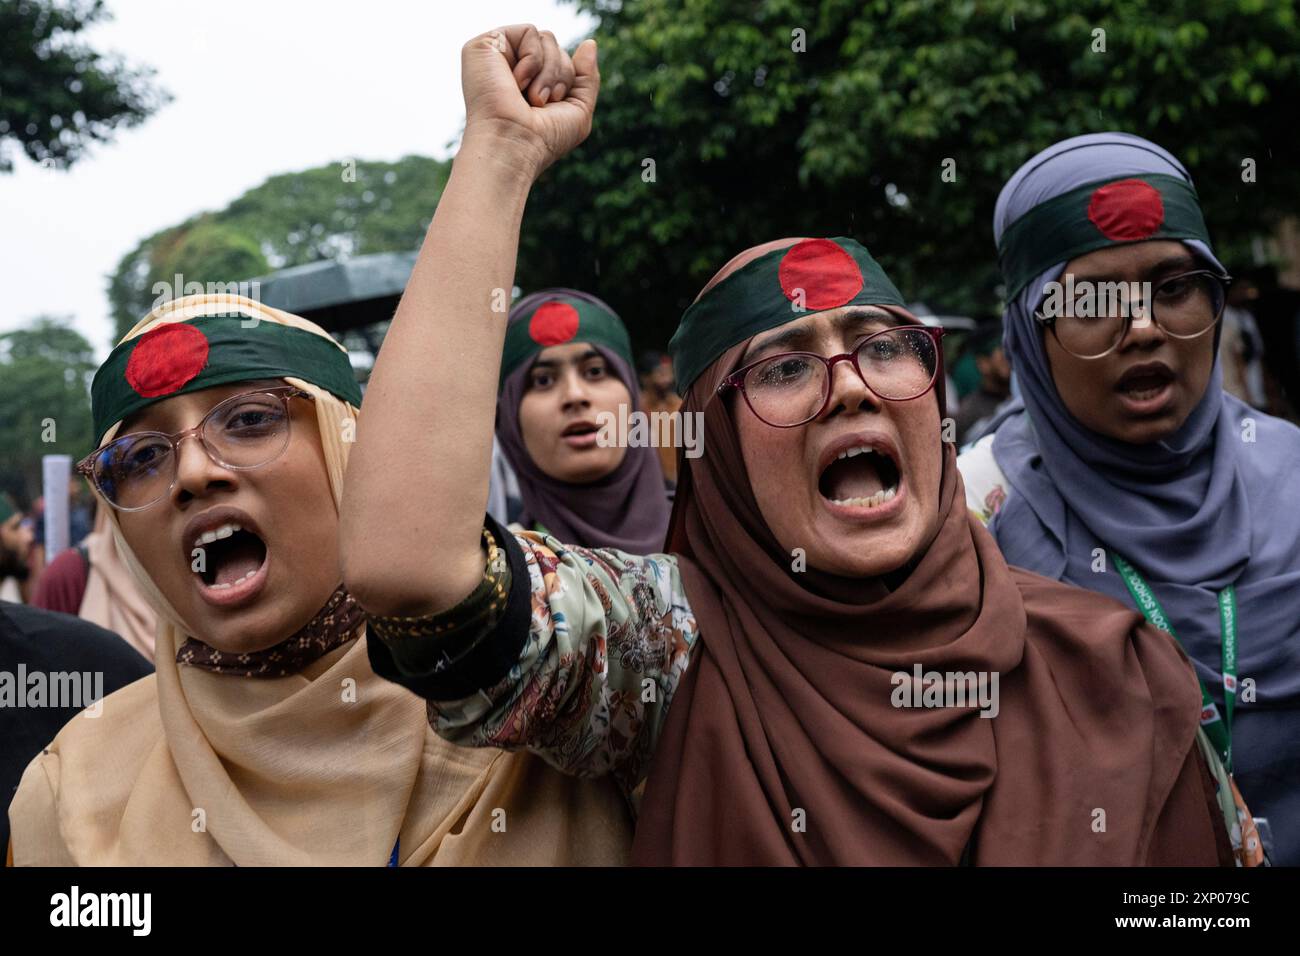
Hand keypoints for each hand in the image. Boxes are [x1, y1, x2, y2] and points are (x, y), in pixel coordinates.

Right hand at [460, 24, 599, 178]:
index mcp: (529, 82)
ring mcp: (497, 56)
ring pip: (546, 38)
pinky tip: (516, 82)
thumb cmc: (543, 139)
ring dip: (548, 71)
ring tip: (531, 97)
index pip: (562, 59)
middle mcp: (511, 67)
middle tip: (541, 103)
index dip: (568, 80)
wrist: (514, 145)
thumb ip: (586, 77)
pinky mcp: (485, 46)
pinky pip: (529, 31)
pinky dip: (533, 59)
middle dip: (561, 75)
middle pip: (555, 46)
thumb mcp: (578, 110)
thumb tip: (590, 43)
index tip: (553, 105)